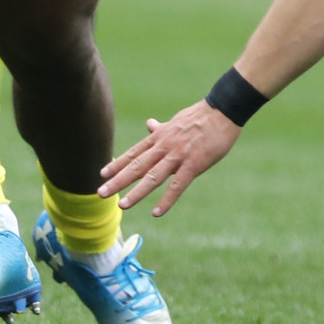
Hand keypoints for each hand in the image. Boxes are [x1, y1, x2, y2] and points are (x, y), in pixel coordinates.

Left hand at [98, 100, 241, 215]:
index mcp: (160, 137)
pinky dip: (166, 200)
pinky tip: (156, 212)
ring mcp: (178, 156)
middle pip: (137, 166)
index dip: (117, 164)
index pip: (134, 153)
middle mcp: (164, 147)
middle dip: (118, 180)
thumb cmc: (201, 117)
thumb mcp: (176, 121)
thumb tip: (149, 124)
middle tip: (101, 193)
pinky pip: (177, 185)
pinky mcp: (193, 164)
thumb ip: (161, 128)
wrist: (222, 110)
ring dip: (136, 192)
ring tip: (122, 205)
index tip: (102, 174)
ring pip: (153, 176)